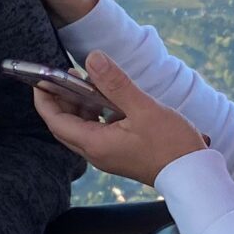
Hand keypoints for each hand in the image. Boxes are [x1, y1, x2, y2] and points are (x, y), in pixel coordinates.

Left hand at [28, 52, 206, 184]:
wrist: (192, 174)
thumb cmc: (171, 144)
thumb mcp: (143, 108)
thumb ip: (115, 83)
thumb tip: (92, 58)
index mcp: (96, 143)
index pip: (56, 121)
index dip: (44, 99)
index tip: (40, 78)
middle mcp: (96, 153)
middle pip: (64, 126)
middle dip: (59, 100)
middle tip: (62, 76)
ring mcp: (107, 155)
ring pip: (80, 128)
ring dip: (79, 106)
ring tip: (87, 81)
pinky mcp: (118, 154)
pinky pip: (96, 132)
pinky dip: (94, 114)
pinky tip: (108, 99)